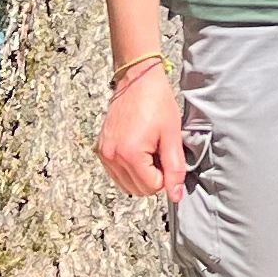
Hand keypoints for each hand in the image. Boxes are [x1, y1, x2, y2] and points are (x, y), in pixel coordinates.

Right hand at [98, 66, 187, 201]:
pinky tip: (138, 148)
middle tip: (159, 150)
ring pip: (127, 184)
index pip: (152, 186)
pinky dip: (129, 168)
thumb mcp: (172, 135)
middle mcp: (112, 156)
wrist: (137, 80)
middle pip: (138, 189)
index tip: (166, 153)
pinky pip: (117, 173)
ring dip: (141, 173)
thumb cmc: (157, 102)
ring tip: (149, 148)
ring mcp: (104, 153)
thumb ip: (175, 168)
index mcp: (130, 154)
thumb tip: (176, 196)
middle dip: (153, 176)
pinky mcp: (101, 148)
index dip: (165, 174)